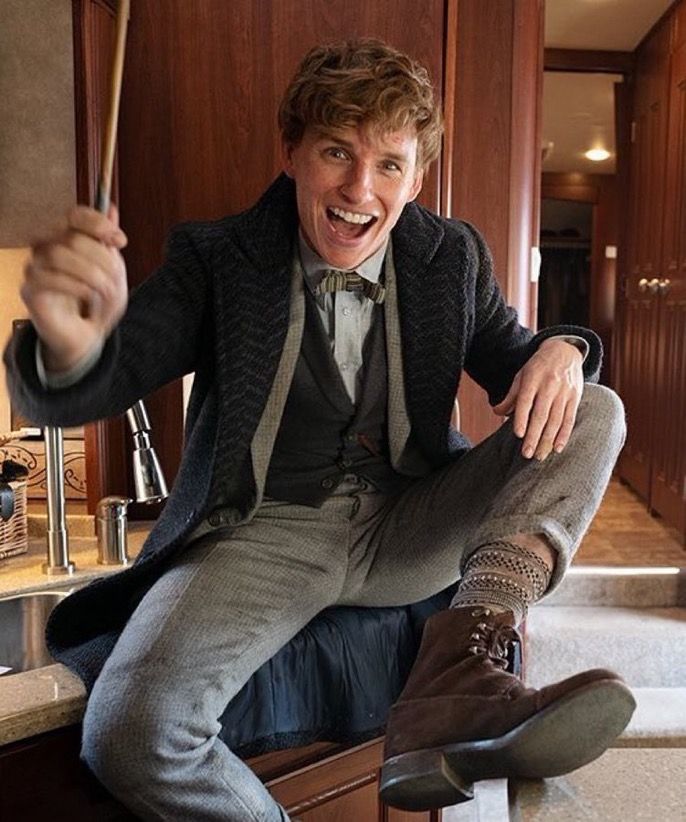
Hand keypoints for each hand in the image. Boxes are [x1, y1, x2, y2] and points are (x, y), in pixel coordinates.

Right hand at [21, 205, 127, 371]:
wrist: (86, 337)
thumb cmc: (97, 302)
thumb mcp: (113, 272)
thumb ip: (109, 242)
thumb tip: (113, 209)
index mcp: (67, 237)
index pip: (74, 215)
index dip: (98, 223)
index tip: (120, 241)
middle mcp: (47, 247)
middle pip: (70, 236)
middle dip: (101, 258)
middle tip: (115, 278)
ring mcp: (35, 268)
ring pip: (58, 255)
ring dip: (90, 274)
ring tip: (105, 291)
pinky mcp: (30, 290)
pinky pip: (47, 278)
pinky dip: (74, 286)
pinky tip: (87, 296)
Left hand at [492, 339, 583, 459]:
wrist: (565, 350)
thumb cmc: (538, 367)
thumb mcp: (521, 376)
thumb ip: (511, 396)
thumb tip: (497, 413)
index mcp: (532, 380)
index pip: (526, 401)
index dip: (522, 418)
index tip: (518, 435)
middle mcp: (549, 386)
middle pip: (541, 415)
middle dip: (534, 436)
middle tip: (527, 454)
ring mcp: (564, 392)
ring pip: (556, 420)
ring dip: (547, 440)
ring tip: (539, 455)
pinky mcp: (575, 397)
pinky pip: (570, 419)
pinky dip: (564, 435)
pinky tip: (557, 448)